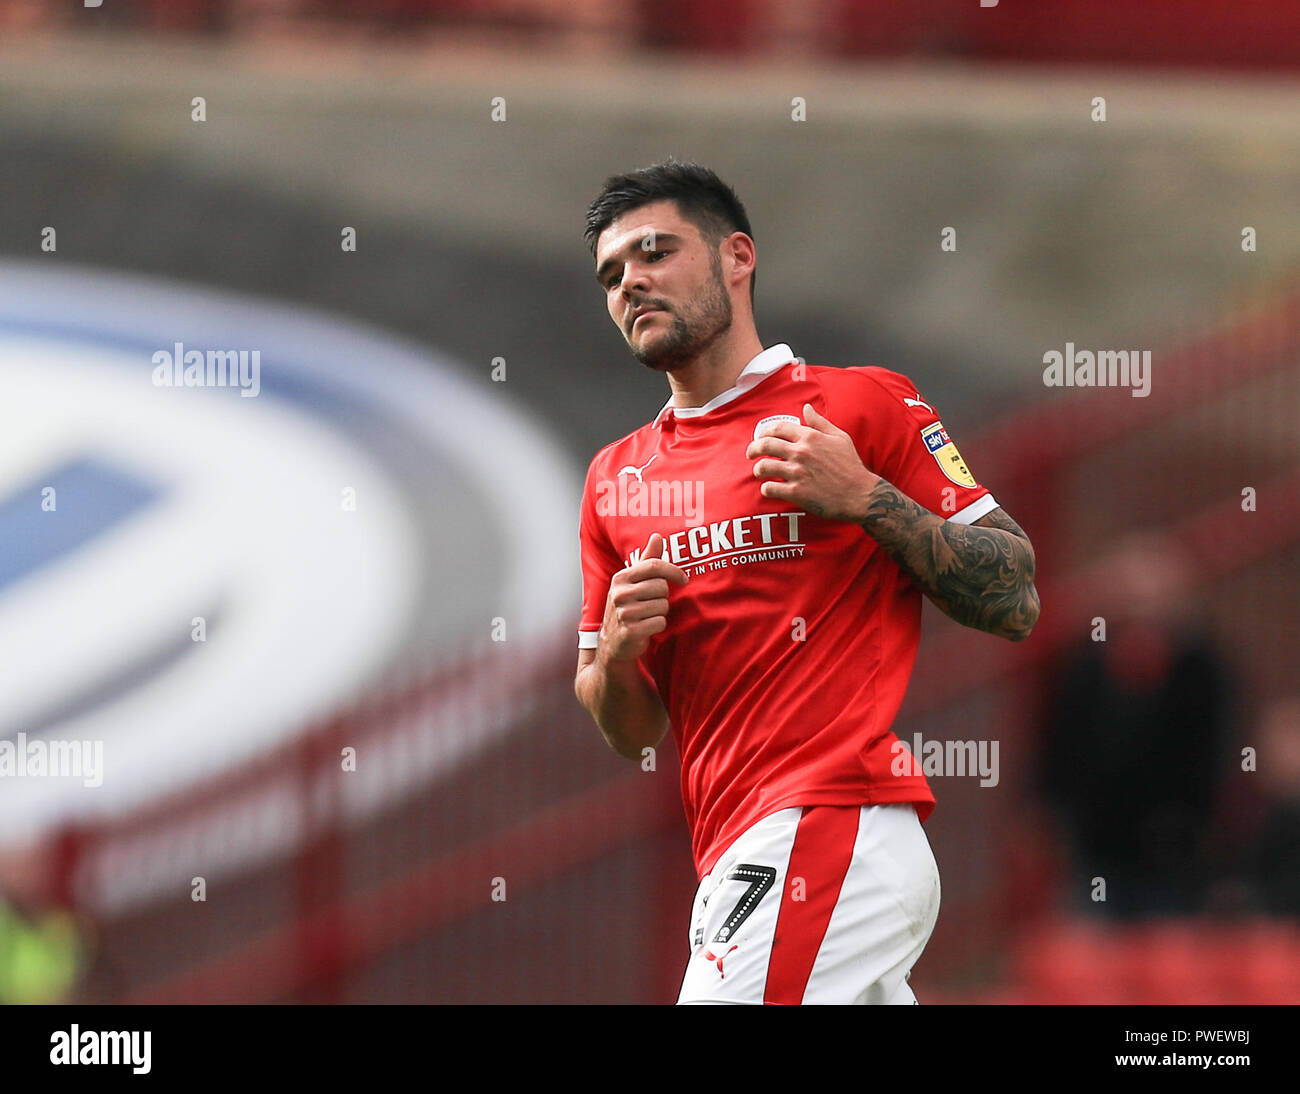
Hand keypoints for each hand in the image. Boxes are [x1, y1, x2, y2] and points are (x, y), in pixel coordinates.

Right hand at [598, 531, 688, 662]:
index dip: (673, 571)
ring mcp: (624, 613)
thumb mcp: (633, 582)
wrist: (613, 642)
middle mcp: (620, 593)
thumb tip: (657, 536)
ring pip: (663, 605)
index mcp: (621, 578)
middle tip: (651, 603)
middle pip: (662, 587)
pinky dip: (658, 625)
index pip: (654, 566)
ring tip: (647, 616)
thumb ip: (648, 560)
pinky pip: (660, 622)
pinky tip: (646, 627)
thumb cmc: (628, 607)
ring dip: (660, 612)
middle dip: (663, 596)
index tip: (684, 579)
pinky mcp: (630, 631)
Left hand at [745, 403, 880, 521]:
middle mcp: (801, 452)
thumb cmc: (850, 465)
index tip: (760, 437)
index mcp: (810, 437)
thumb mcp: (840, 438)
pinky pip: (770, 488)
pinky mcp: (797, 492)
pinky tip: (769, 489)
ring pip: (763, 467)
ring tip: (760, 472)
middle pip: (765, 445)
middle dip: (753, 449)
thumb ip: (820, 422)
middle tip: (750, 454)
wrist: (861, 494)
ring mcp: (798, 473)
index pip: (778, 428)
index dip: (764, 432)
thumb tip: (806, 407)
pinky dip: (766, 489)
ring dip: (758, 470)